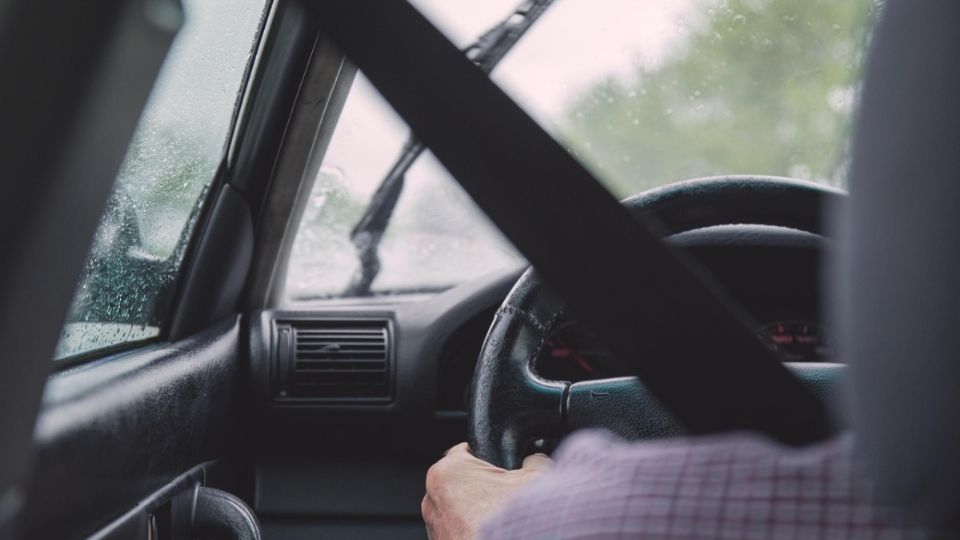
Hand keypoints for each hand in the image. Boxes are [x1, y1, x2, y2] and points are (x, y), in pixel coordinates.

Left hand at [422, 443, 550, 539]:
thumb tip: (535, 457)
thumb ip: (533, 459)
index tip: (502, 467)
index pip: (466, 450)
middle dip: (483, 487)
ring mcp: (433, 526)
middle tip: (506, 498)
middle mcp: (432, 498)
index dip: (488, 457)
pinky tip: (493, 536)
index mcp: (448, 471)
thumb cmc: (512, 522)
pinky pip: (457, 531)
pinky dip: (471, 531)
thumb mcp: (535, 477)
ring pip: (458, 509)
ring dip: (476, 512)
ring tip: (501, 520)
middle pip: (462, 482)